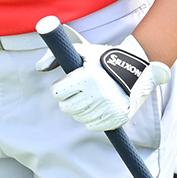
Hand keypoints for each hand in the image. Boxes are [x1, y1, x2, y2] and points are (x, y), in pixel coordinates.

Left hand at [36, 29, 168, 134]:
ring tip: (89, 97)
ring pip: (78, 117)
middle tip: (78, 91)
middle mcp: (97, 94)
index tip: (67, 83)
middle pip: (66, 107)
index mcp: (87, 77)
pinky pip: (92, 126)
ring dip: (79, 109)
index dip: (60, 88)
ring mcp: (108, 108)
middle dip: (68, 99)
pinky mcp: (117, 119)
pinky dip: (91, 118)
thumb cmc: (103, 59)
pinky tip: (97, 107)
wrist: (137, 68)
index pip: (57, 93)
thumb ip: (55, 56)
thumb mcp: (81, 51)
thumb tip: (38, 68)